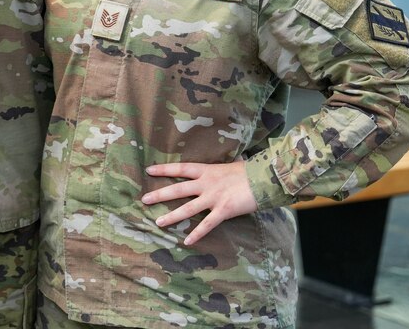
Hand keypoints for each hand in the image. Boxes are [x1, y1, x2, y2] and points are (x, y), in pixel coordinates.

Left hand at [142, 160, 257, 245]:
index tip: (149, 170)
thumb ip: (219, 170)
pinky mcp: (223, 210)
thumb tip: (221, 168)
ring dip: (172, 216)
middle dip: (160, 194)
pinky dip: (196, 234)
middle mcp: (206, 183)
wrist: (264, 178)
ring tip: (158, 223)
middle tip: (144, 200)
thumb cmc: (249, 171)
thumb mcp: (230, 166)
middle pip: (178, 189)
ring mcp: (213, 197)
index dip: (164, 169)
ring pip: (188, 208)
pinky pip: (207, 224)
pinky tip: (186, 241)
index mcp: (207, 170)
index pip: (180, 168)